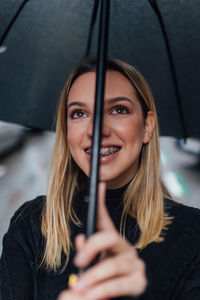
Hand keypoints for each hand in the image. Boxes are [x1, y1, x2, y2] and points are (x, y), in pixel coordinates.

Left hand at [58, 182, 146, 299]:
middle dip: (92, 247)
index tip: (99, 185)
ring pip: (113, 265)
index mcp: (112, 243)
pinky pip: (120, 285)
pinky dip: (103, 291)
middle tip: (78, 261)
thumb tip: (81, 239)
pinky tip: (92, 295)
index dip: (101, 202)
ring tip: (79, 288)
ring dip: (94, 276)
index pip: (104, 220)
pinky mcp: (139, 282)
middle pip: (109, 237)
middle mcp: (125, 249)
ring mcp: (134, 264)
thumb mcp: (92, 264)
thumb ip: (87, 252)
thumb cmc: (103, 278)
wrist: (120, 298)